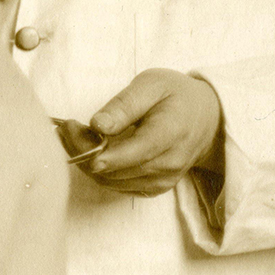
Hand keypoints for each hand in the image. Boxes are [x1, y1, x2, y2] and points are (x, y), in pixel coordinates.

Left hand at [79, 70, 224, 195]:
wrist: (208, 119)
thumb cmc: (177, 96)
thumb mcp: (152, 85)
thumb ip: (124, 105)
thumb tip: (97, 125)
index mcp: (168, 135)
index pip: (125, 154)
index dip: (90, 148)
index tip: (69, 127)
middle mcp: (167, 165)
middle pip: (111, 170)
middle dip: (81, 150)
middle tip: (65, 128)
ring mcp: (161, 181)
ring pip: (109, 181)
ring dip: (86, 162)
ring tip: (75, 136)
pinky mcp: (154, 189)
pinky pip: (117, 186)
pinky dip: (100, 170)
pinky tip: (93, 150)